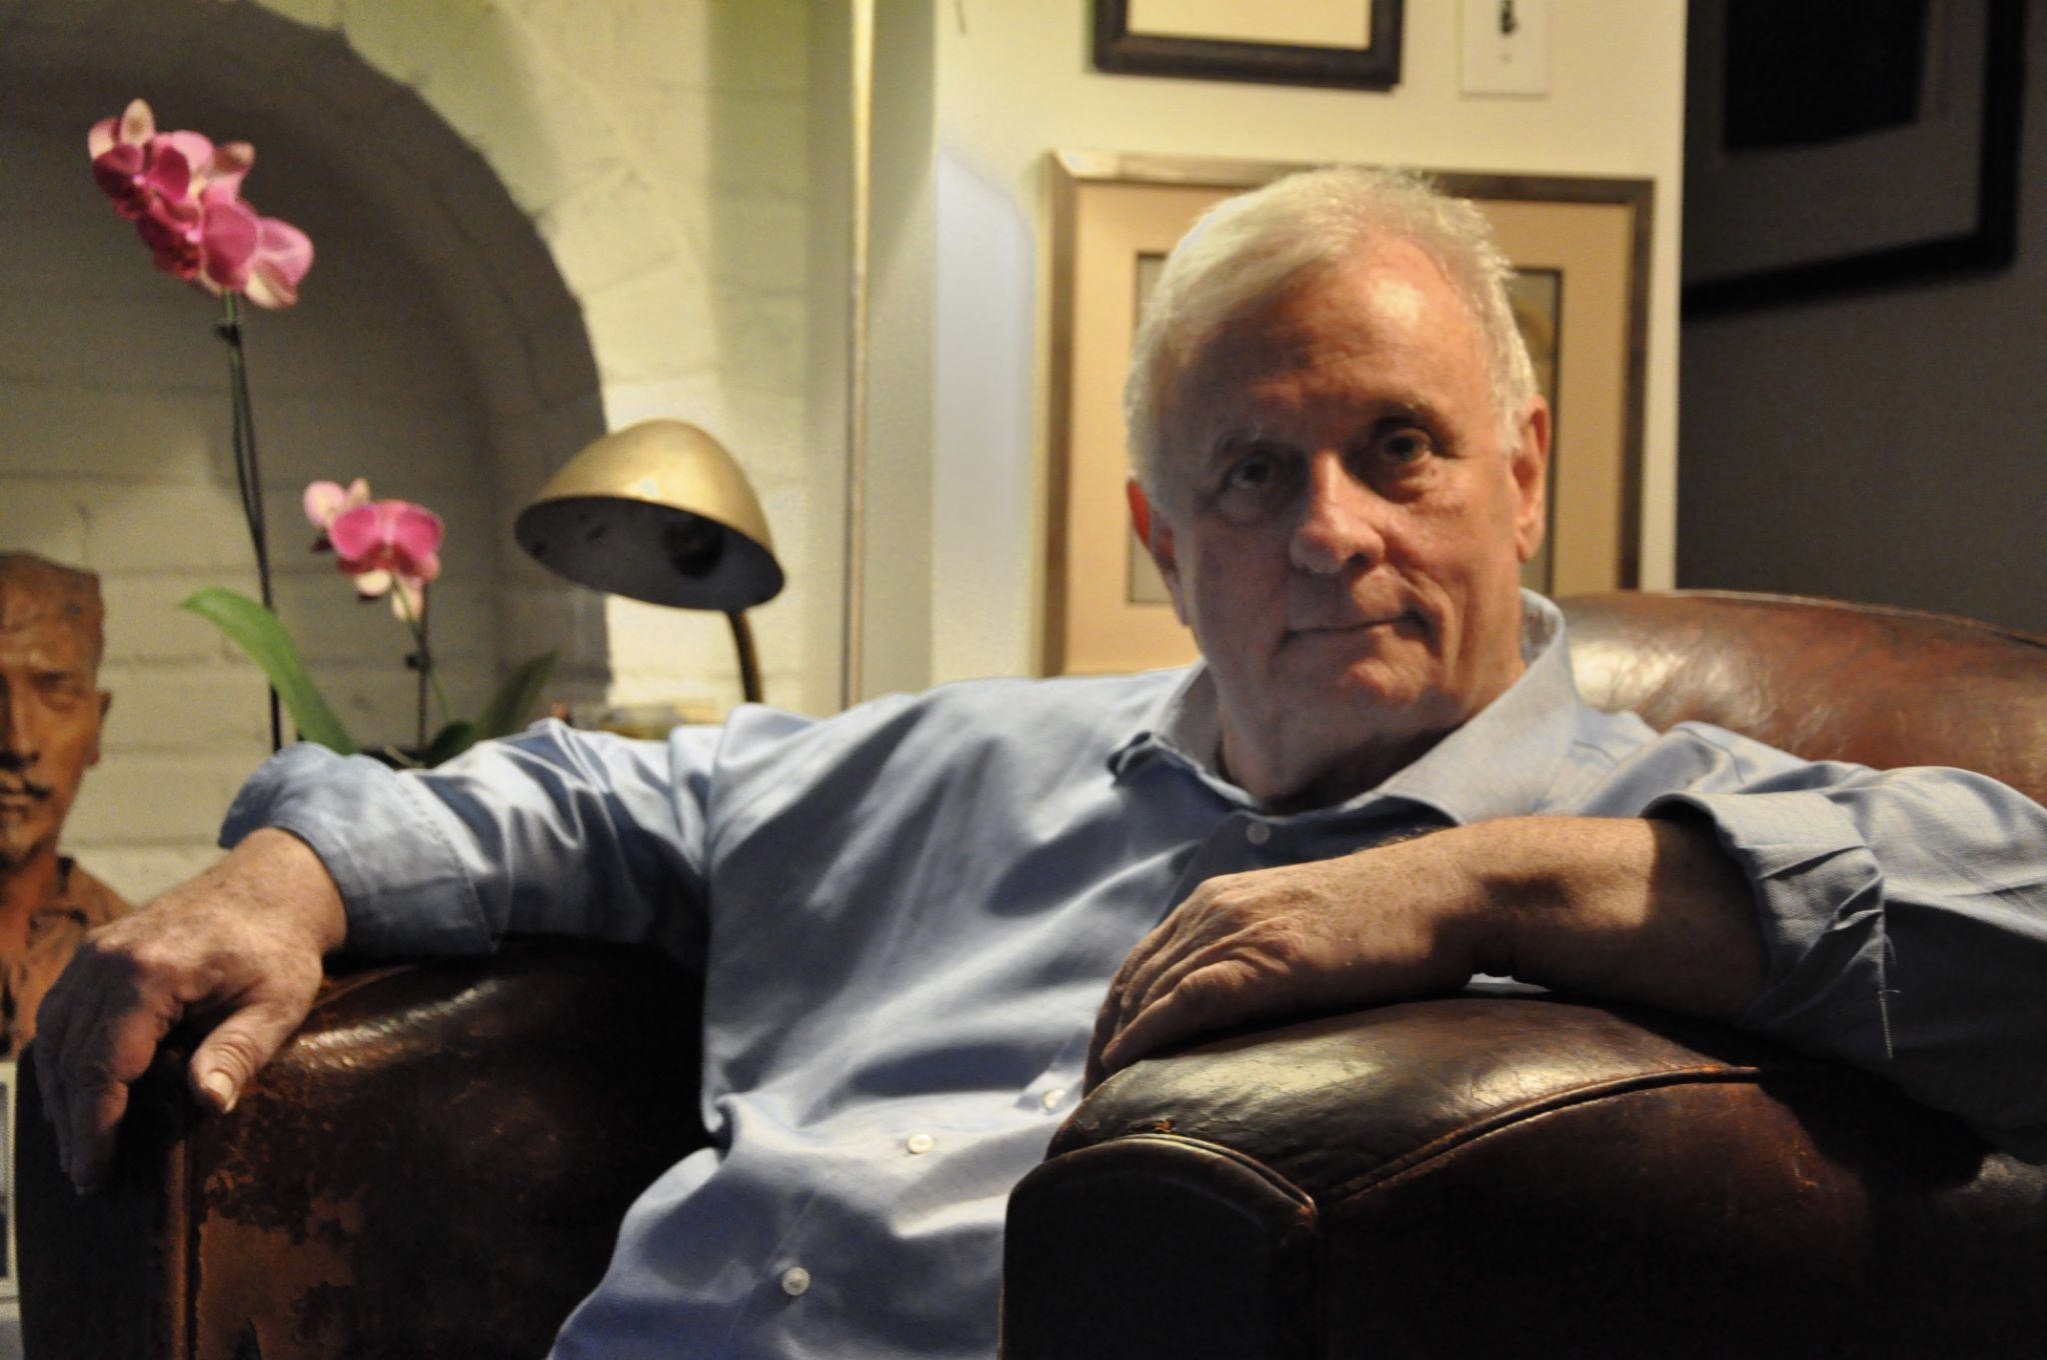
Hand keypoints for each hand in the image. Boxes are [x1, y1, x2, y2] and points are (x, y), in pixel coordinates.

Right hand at [33, 829, 346, 1190]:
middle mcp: (107, 960)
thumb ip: (240, 1051)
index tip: (94, 1175)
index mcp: (151, 973)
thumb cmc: (279, 949)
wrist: (270, 887)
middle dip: (73, 1123)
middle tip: (85, 1178)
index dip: (94, 1127)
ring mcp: (93, 952)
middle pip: (69, 1058)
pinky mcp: (93, 953)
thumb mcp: (278, 1003)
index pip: (104, 1066)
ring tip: (78, 1149)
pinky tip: (75, 1097)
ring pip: (54, 1038)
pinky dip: (62, 1059)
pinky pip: (60, 1014)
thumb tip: (208, 1103)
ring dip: (60, 1096)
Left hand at [1085, 816, 1766, 1090]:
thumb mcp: (1312, 934)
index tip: (1103, 1076)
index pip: (1141, 968)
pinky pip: (1179, 1006)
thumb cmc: (1398, 926)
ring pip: (1142, 999)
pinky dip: (1143, 1044)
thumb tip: (1255, 1022)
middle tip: (1088, 1109)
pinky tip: (1126, 1077)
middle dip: (1101, 1047)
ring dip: (1112, 1057)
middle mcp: (1216, 910)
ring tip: (1100, 1113)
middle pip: (1128, 986)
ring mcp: (1237, 931)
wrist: (1453, 893)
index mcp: (1222, 902)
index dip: (1114, 1022)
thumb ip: (1272, 962)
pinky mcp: (1263, 960)